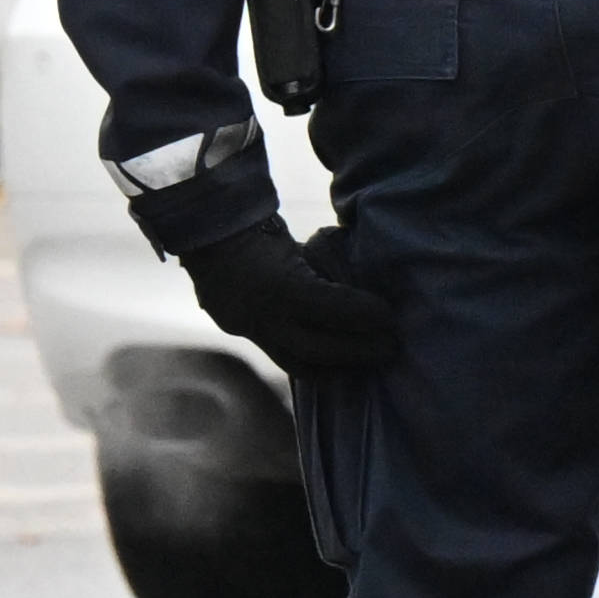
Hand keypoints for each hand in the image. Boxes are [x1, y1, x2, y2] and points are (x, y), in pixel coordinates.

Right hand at [178, 218, 399, 385]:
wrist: (207, 235)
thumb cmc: (265, 231)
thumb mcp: (301, 243)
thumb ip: (332, 266)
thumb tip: (375, 280)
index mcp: (278, 283)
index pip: (329, 307)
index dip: (364, 314)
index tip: (391, 316)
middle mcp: (260, 313)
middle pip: (317, 349)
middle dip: (359, 352)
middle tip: (392, 348)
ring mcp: (247, 328)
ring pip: (298, 364)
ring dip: (339, 366)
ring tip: (370, 362)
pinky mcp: (242, 334)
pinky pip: (283, 356)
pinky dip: (316, 361)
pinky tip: (341, 361)